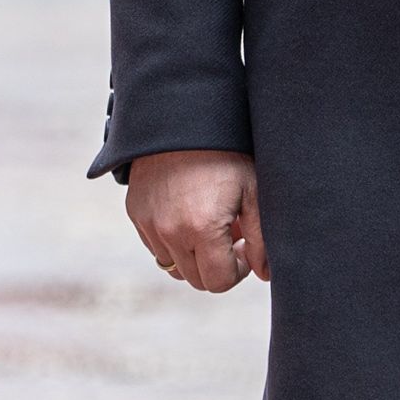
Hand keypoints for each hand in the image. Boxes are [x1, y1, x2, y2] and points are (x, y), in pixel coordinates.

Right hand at [126, 149, 267, 291]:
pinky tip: (188, 214)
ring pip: (174, 266)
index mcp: (201, 229)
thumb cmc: (225, 152)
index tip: (244, 246)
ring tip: (209, 225)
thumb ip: (261, 239)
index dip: (238, 270)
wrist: (183, 117)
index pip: (220, 282)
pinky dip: (173, 241)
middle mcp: (169, 231)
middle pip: (196, 280)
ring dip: (194, 256)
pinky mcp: (135, 212)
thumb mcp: (252, 191)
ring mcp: (148, 223)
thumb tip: (264, 275)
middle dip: (217, 265)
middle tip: (231, 235)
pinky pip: (156, 246)